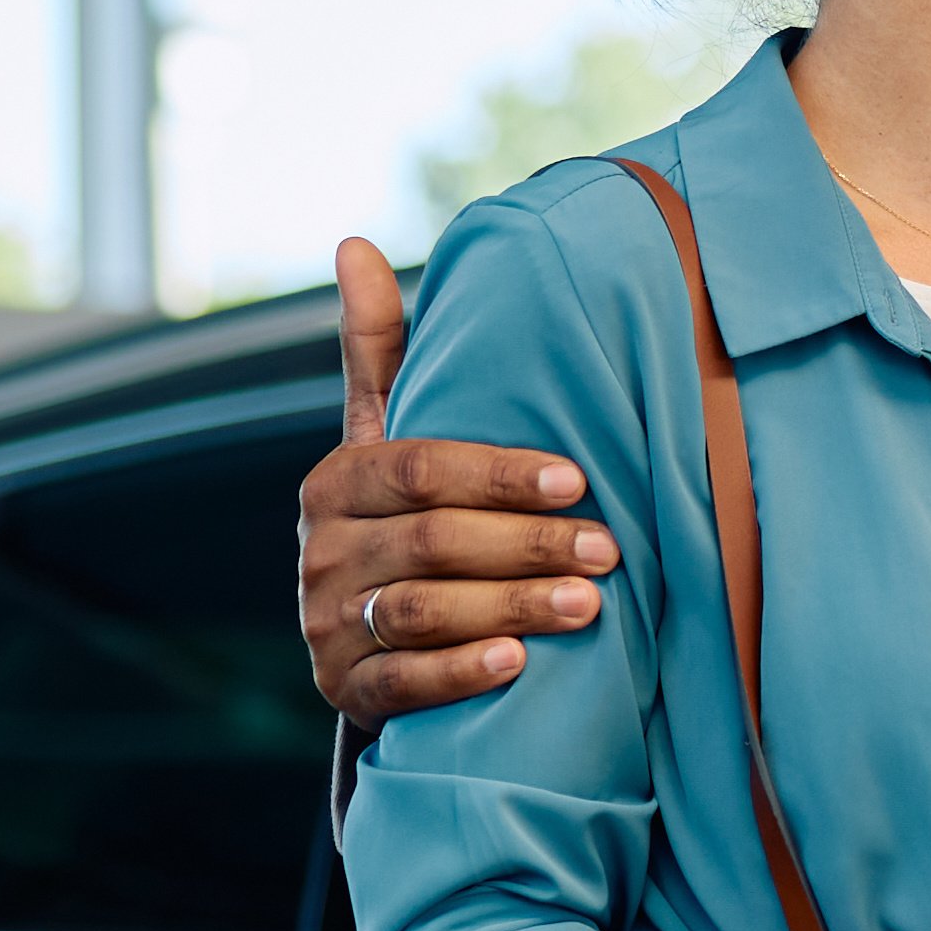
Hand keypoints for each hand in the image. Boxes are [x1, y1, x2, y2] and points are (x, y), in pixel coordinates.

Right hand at [301, 234, 621, 723]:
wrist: (368, 628)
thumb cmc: (402, 511)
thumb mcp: (389, 432)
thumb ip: (383, 349)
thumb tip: (353, 243)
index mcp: (336, 482)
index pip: (420, 469)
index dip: (501, 475)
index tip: (579, 480)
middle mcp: (320, 552)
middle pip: (431, 542)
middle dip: (527, 544)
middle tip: (609, 549)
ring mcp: (325, 624)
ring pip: (421, 612)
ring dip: (510, 607)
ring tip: (589, 604)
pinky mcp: (343, 687)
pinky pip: (399, 685)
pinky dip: (458, 674)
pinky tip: (517, 664)